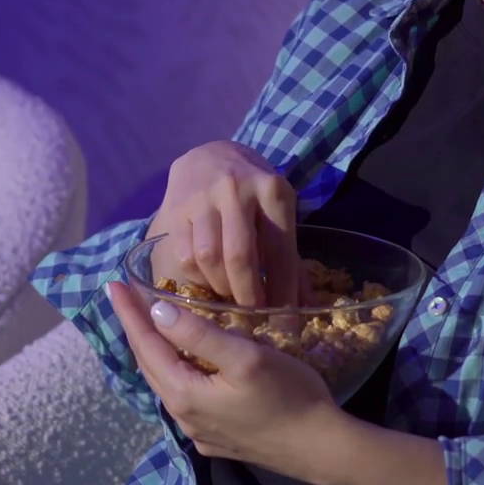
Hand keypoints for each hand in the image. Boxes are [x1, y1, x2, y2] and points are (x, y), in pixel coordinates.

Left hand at [105, 278, 345, 476]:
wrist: (321, 449)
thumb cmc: (289, 396)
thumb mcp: (245, 357)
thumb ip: (198, 334)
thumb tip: (156, 312)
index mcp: (184, 394)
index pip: (146, 345)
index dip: (129, 313)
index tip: (113, 284)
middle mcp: (183, 417)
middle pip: (151, 366)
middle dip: (138, 330)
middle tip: (129, 298)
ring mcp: (200, 432)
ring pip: (167, 383)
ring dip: (157, 352)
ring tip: (153, 324)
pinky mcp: (218, 439)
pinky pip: (186, 399)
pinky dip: (178, 372)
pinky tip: (188, 363)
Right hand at [145, 141, 300, 308]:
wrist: (210, 155)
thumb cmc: (252, 191)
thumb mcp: (278, 212)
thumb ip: (290, 258)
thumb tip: (307, 307)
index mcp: (272, 191)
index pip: (279, 252)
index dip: (283, 295)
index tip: (285, 329)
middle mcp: (236, 190)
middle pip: (240, 258)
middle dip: (248, 297)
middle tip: (253, 319)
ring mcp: (203, 198)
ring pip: (209, 259)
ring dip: (221, 288)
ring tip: (230, 298)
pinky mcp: (176, 208)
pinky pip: (185, 256)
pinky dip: (198, 279)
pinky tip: (208, 281)